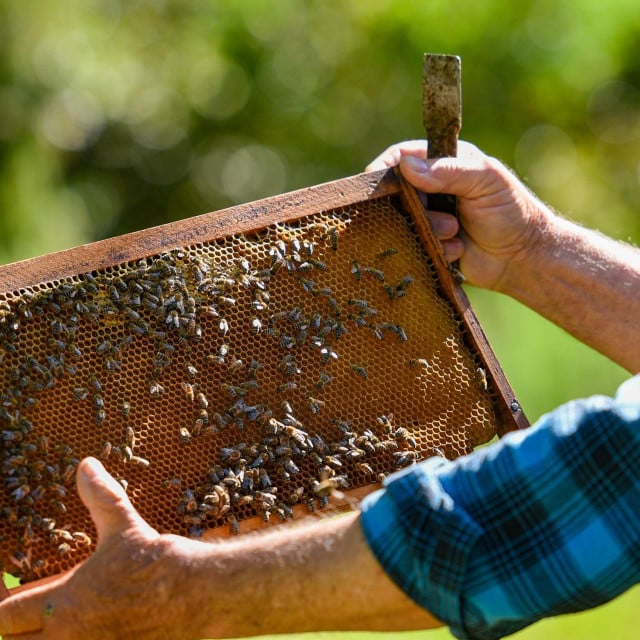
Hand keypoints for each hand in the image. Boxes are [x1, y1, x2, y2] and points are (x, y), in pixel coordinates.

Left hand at [0, 458, 203, 639]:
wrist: (197, 594)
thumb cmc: (157, 563)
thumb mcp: (124, 525)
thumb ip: (100, 496)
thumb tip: (86, 465)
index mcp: (63, 604)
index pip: (3, 618)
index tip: (7, 591)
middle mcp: (69, 639)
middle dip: (16, 630)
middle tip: (27, 614)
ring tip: (55, 625)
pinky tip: (94, 631)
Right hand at [366, 140, 550, 290]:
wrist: (523, 258)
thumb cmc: (511, 211)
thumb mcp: (485, 181)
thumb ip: (449, 171)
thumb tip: (406, 167)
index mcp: (444, 162)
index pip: (401, 157)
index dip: (384, 168)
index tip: (376, 186)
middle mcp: (432, 187)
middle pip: (397, 192)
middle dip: (414, 208)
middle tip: (443, 215)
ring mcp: (429, 216)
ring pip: (404, 222)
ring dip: (429, 229)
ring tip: (456, 231)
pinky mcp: (429, 243)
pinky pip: (415, 246)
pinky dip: (435, 248)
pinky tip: (458, 249)